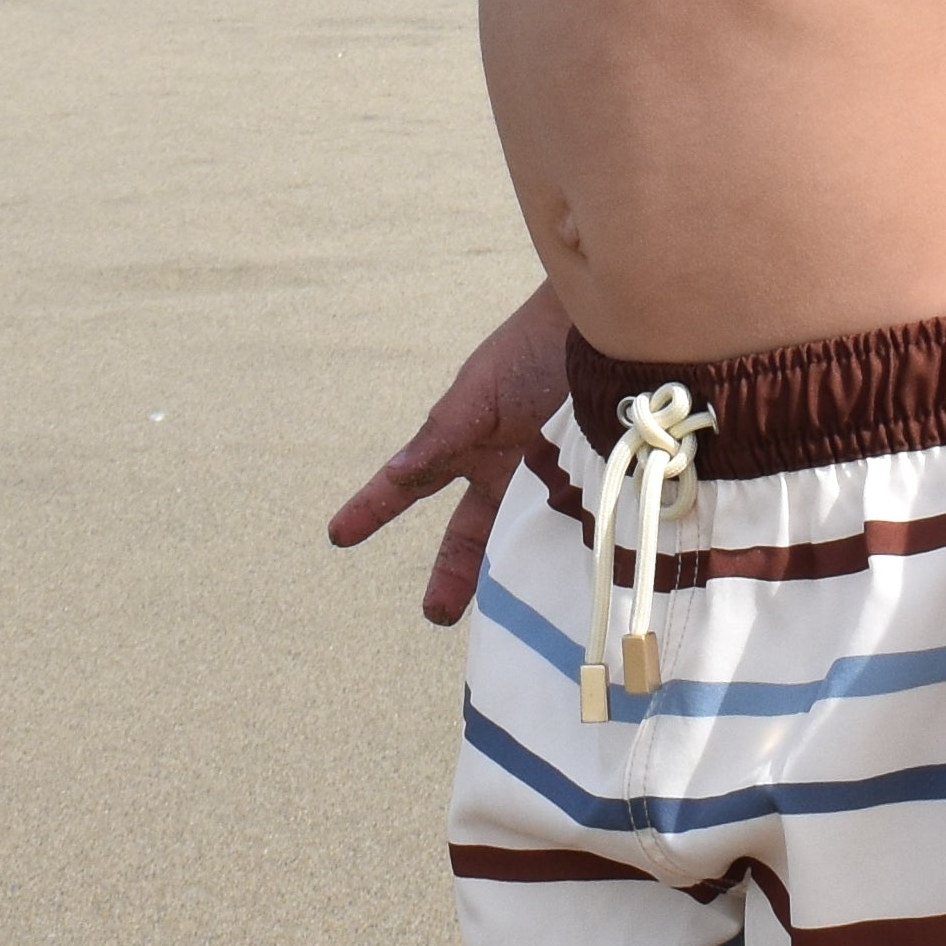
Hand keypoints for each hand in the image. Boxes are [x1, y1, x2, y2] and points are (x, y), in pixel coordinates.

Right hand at [329, 287, 570, 625]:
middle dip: (453, 576)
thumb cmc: (533, 349)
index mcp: (464, 445)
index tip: (338, 535)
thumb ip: (442, 436)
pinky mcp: (590, 492)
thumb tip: (398, 474)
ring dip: (514, 578)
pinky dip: (570, 560)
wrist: (608, 329)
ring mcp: (545, 486)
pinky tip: (568, 588)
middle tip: (437, 614)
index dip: (372, 509)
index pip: (408, 485)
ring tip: (515, 616)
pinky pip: (575, 536)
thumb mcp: (481, 392)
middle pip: (469, 537)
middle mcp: (501, 473)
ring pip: (521, 544)